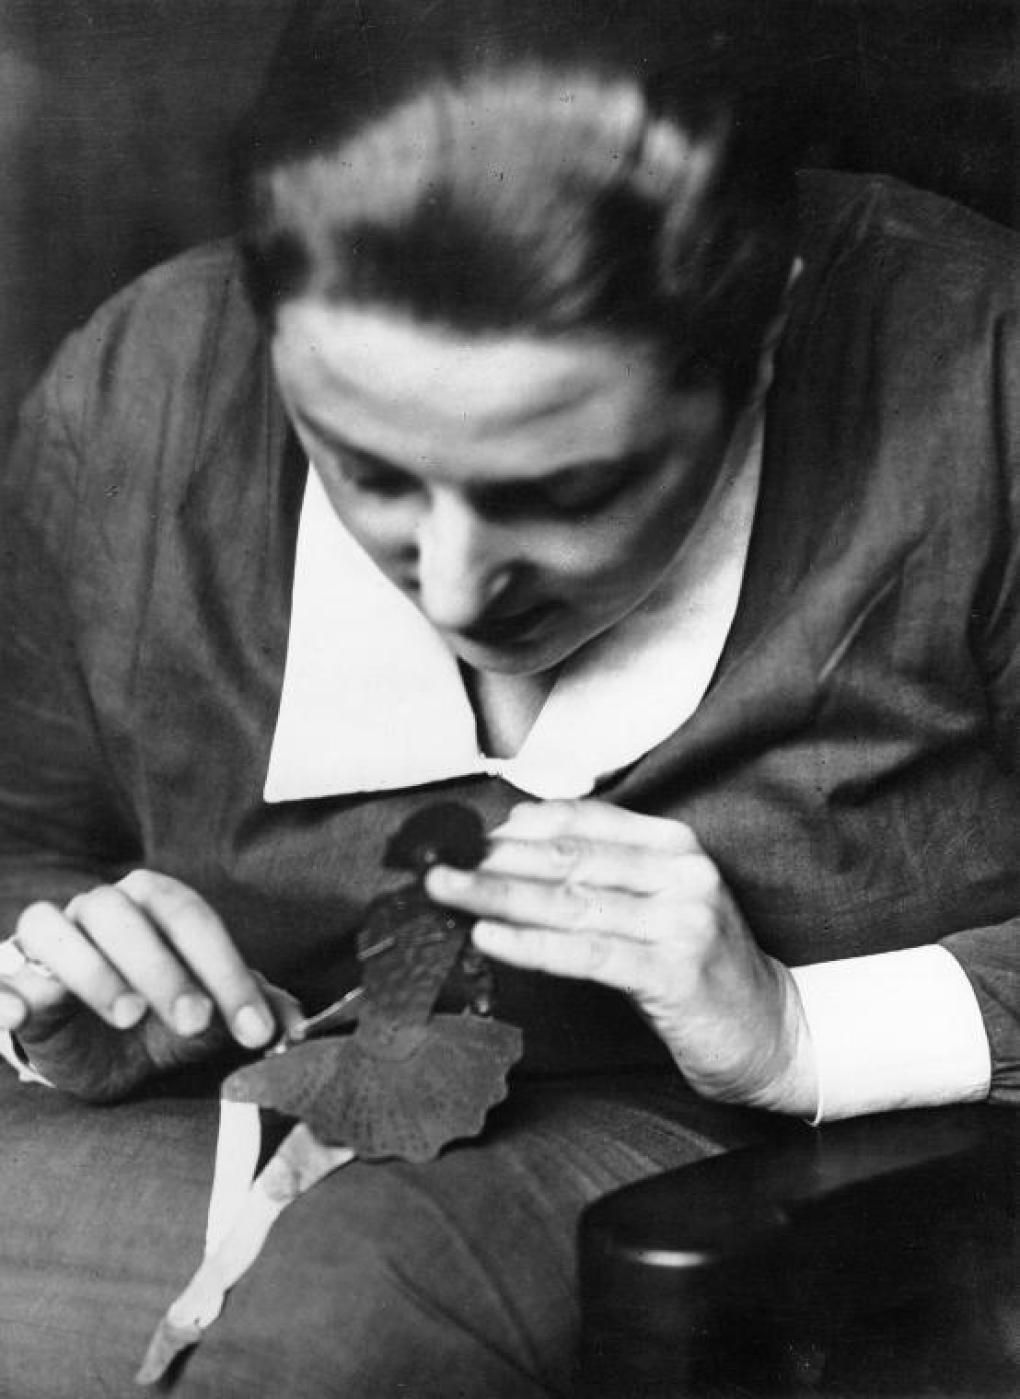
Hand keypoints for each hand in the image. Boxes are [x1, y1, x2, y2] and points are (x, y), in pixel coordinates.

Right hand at [0, 870, 287, 1101]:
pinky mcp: (12, 980)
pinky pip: (0, 977)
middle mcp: (97, 909)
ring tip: (126, 1016)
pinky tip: (25, 1013)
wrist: (98, 1054)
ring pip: (53, 928)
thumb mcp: (211, 1019)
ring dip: (93, 970)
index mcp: (151, 903)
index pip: (190, 917)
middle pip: (124, 916)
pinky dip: (6, 992)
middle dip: (165, 969)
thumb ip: (254, 1011)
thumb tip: (299, 1022)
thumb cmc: (158, 1022)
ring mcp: (48, 941)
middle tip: (196, 1021)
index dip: (227, 970)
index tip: (257, 1029)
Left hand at [425, 800, 817, 1114]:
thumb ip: (601, 874)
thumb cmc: (699, 968)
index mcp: (675, 845)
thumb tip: (513, 845)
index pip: (582, 821)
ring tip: (446, 895)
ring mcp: (682, 920)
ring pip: (570, 903)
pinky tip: (490, 937)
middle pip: (568, 859)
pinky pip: (585, 953)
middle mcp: (682, 873)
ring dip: (497, 898)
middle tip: (436, 864)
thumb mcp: (658, 904)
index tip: (464, 837)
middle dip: (493, 862)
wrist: (772, 1032)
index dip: (517, 827)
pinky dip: (532, 943)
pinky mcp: (673, 971)